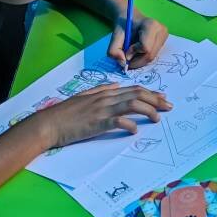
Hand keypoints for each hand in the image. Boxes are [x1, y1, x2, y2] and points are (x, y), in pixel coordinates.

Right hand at [27, 84, 172, 148]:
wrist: (48, 124)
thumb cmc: (65, 113)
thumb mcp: (84, 96)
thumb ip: (101, 90)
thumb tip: (117, 85)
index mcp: (105, 93)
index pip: (134, 89)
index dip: (151, 93)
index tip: (163, 97)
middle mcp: (106, 99)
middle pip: (138, 94)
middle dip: (156, 100)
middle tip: (169, 107)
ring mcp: (102, 110)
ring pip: (132, 105)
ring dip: (148, 111)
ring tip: (157, 118)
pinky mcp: (97, 123)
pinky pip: (118, 121)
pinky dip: (129, 125)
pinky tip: (135, 130)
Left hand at [108, 16, 168, 69]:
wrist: (132, 18)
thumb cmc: (124, 25)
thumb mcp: (115, 35)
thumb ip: (114, 50)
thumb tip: (122, 63)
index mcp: (151, 25)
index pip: (145, 47)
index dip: (133, 52)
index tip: (126, 49)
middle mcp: (161, 31)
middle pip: (150, 55)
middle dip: (136, 60)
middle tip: (126, 57)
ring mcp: (164, 37)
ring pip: (152, 57)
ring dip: (139, 60)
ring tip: (132, 52)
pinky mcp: (164, 42)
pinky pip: (154, 56)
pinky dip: (143, 58)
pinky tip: (138, 51)